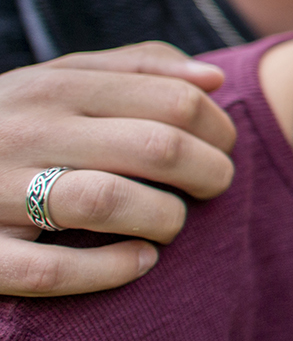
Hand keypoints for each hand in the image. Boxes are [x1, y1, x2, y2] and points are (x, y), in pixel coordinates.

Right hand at [0, 44, 236, 296]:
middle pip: (157, 148)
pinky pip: (54, 270)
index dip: (219, 129)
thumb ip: (135, 70)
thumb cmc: (9, 124)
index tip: (223, 147)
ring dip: (165, 218)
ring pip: (110, 202)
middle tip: (213, 187)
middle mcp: (24, 133)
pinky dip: (111, 269)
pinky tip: (141, 261)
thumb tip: (214, 79)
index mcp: (51, 88)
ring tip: (172, 223)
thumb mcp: (58, 80)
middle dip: (209, 173)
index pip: (173, 101)